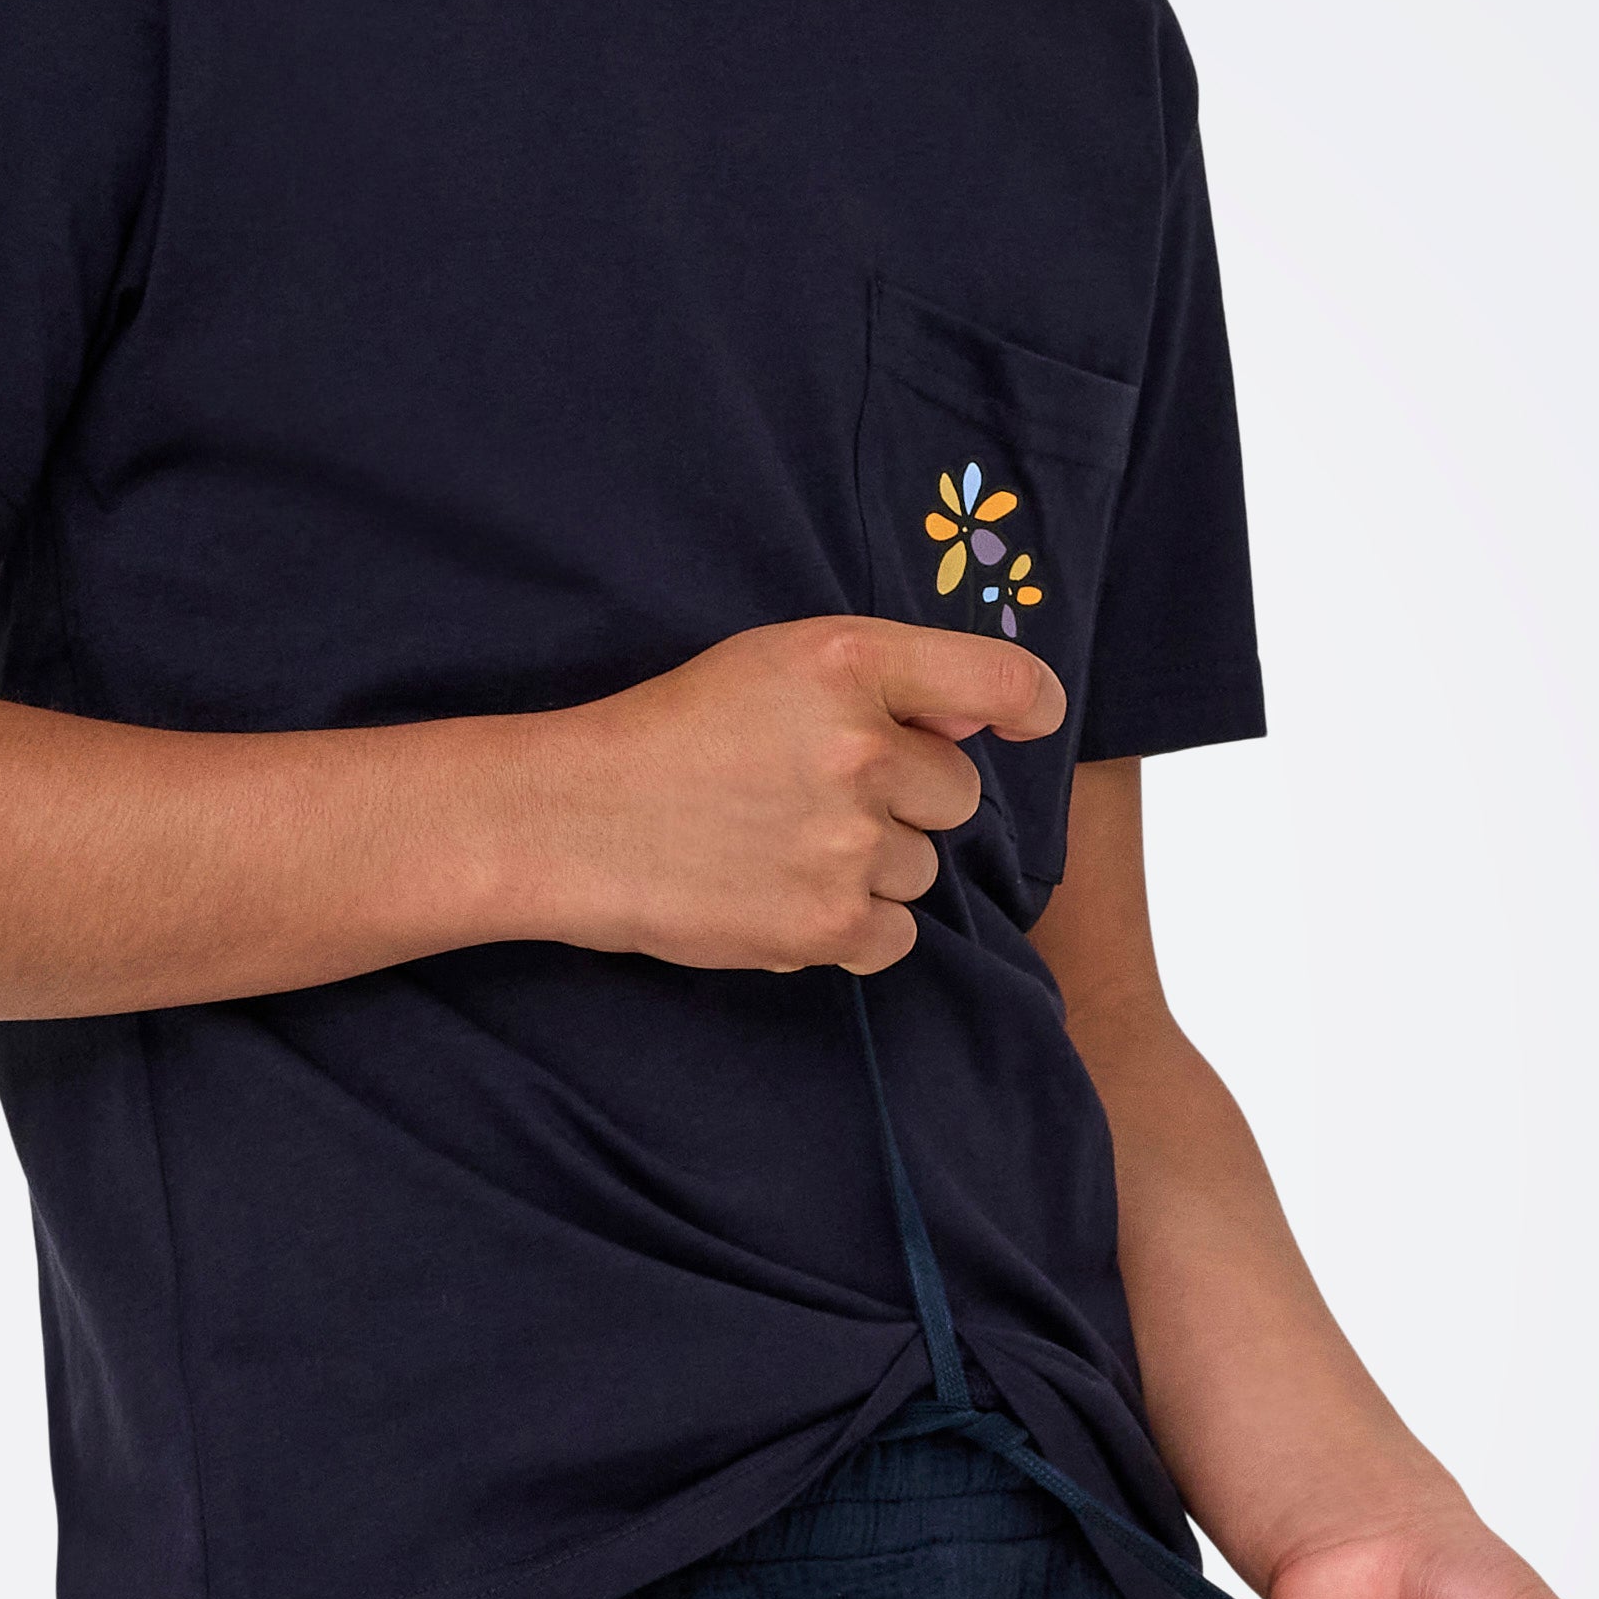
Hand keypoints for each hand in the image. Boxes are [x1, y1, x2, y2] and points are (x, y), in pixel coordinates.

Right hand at [518, 616, 1068, 974]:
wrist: (569, 820)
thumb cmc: (667, 736)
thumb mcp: (772, 665)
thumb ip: (883, 685)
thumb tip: (978, 728)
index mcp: (847, 662)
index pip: (997, 681)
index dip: (1028, 705)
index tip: (1029, 722)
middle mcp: (860, 748)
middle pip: (956, 794)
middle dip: (904, 801)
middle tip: (811, 797)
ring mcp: (847, 841)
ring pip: (921, 868)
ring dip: (869, 867)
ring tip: (777, 846)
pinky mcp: (827, 922)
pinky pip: (895, 935)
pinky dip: (851, 928)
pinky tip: (781, 894)